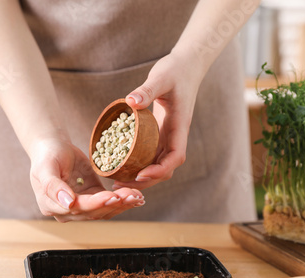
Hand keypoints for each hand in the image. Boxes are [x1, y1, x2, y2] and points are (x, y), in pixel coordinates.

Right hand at [29, 138, 144, 221]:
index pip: (78, 207)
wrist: (53, 147)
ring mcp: (81, 207)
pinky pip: (108, 203)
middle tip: (132, 195)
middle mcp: (66, 211)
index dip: (96, 203)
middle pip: (94, 212)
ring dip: (122, 204)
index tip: (112, 196)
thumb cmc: (46, 155)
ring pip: (104, 210)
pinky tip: (136, 197)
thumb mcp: (45, 168)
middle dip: (115, 204)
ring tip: (138, 196)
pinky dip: (123, 201)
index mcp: (51, 206)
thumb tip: (68, 203)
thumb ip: (53, 187)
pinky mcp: (92, 199)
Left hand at [113, 53, 202, 189]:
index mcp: (179, 126)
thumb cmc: (176, 70)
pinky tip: (122, 165)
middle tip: (122, 186)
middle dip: (147, 181)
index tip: (141, 175)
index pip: (176, 156)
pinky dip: (139, 163)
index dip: (160, 170)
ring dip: (142, 176)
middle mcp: (175, 135)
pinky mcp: (160, 132)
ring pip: (158, 163)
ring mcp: (168, 135)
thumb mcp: (161, 77)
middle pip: (166, 168)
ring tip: (118, 182)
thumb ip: (147, 89)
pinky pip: (151, 153)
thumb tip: (131, 102)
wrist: (187, 65)